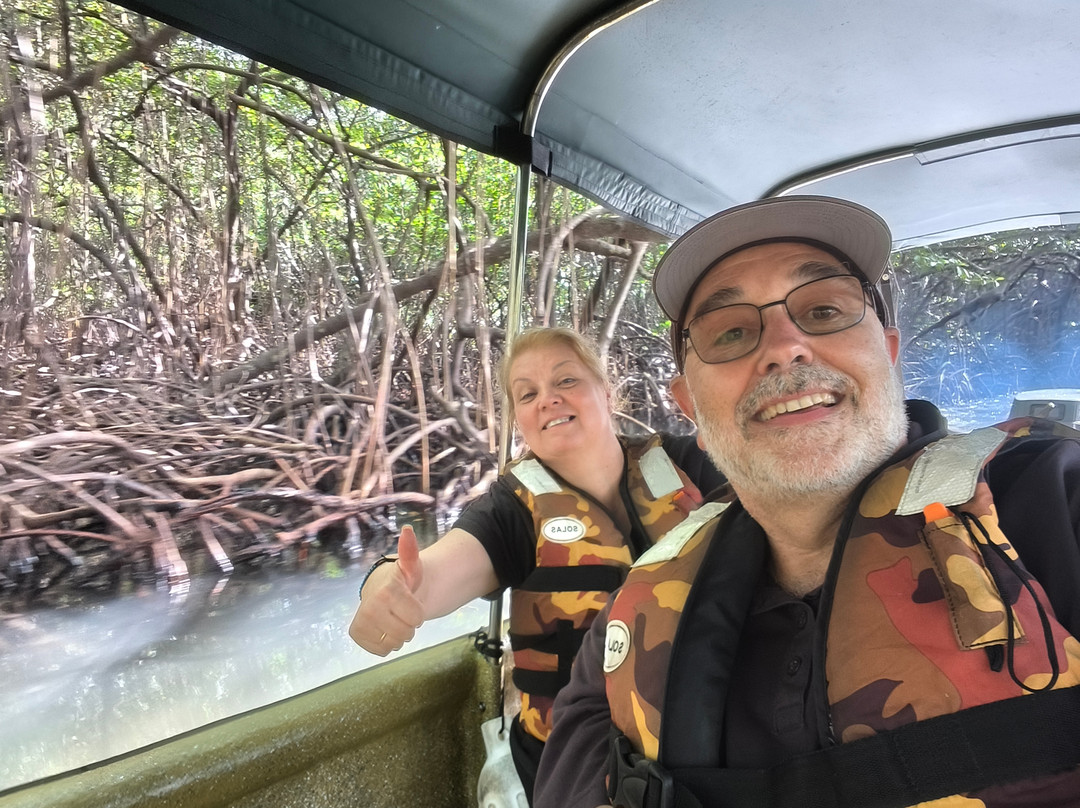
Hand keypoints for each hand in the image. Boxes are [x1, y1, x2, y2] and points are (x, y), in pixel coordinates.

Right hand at [347, 525, 425, 654]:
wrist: (382, 591)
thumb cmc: (402, 580)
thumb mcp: (411, 566)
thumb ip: (410, 551)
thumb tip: (407, 529)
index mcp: (387, 590)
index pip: (417, 617)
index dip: (418, 612)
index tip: (412, 601)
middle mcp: (370, 605)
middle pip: (405, 633)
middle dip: (409, 626)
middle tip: (403, 612)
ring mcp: (362, 621)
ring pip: (393, 644)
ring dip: (399, 636)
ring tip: (394, 621)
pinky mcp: (356, 634)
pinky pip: (380, 651)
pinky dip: (386, 645)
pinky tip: (384, 630)